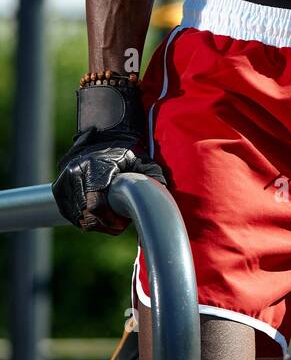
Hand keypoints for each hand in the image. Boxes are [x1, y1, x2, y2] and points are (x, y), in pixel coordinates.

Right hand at [52, 133, 166, 234]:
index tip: (122, 223)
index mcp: (95, 167)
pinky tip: (98, 213)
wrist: (104, 134)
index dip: (109, 220)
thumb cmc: (127, 151)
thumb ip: (153, 176)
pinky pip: (70, 214)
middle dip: (104, 225)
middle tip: (119, 224)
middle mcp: (75, 173)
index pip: (95, 206)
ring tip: (110, 217)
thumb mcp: (143, 160)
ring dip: (95, 223)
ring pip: (77, 217)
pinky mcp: (58, 189)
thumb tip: (163, 194)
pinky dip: (84, 218)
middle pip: (86, 216)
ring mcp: (64, 181)